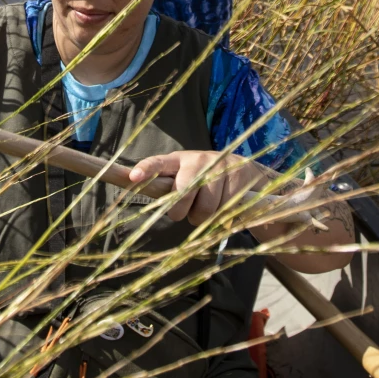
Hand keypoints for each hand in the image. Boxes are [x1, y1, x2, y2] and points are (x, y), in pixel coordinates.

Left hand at [128, 151, 269, 224]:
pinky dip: (220, 216)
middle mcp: (198, 160)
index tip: (133, 178)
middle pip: (183, 192)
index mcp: (178, 160)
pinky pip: (223, 210)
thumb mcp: (185, 177)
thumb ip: (167, 187)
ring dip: (202, 217)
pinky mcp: (236, 178)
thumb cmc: (204, 180)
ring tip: (205, 209)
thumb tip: (139, 192)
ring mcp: (218, 168)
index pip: (158, 163)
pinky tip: (222, 206)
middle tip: (181, 213)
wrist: (245, 173)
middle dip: (179, 210)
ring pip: (204, 207)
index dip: (146, 170)